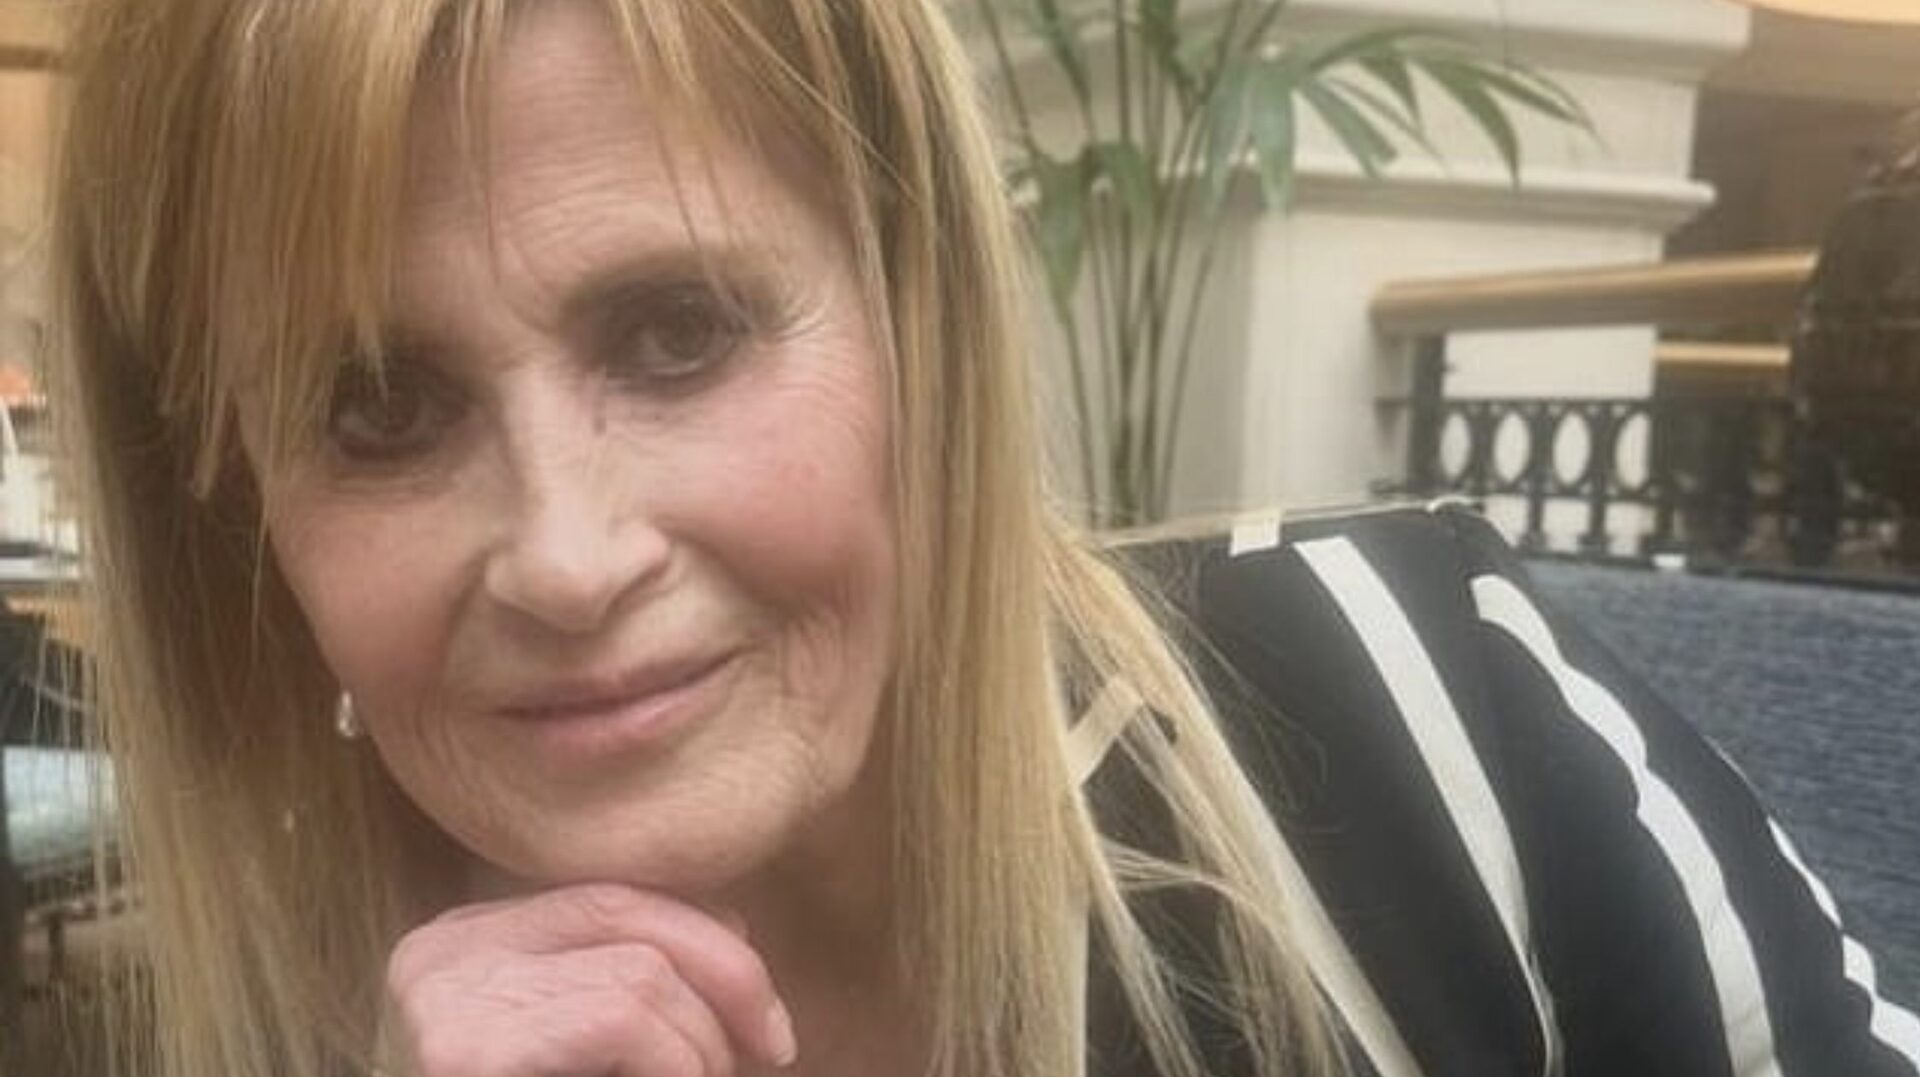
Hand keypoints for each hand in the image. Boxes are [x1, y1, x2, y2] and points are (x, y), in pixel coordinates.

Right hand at [386, 883, 797, 1076]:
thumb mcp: (570, 1041)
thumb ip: (620, 982)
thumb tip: (732, 930)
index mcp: (462, 945)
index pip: (608, 897)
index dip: (706, 937)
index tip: (763, 1009)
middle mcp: (440, 958)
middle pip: (622, 912)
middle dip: (727, 973)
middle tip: (771, 1048)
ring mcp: (445, 1001)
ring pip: (638, 973)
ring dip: (703, 1042)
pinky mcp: (465, 1055)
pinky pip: (620, 1019)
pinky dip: (675, 1061)